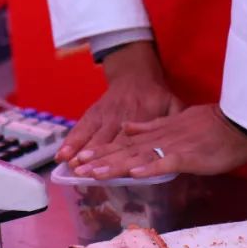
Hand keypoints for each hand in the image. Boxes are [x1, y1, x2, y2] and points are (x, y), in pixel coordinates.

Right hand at [56, 41, 182, 164]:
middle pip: (108, 141)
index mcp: (143, 117)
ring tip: (72, 166)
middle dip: (96, 158)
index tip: (113, 169)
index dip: (121, 155)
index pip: (132, 140)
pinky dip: (72, 140)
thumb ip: (176, 121)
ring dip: (81, 151)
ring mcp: (106, 115)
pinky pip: (81, 127)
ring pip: (93, 135)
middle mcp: (121, 116)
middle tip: (85, 174)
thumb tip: (184, 140)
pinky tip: (62, 155)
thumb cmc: (158, 95)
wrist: (135, 73)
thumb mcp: (173, 105)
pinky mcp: (94, 112)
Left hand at [72, 104, 246, 178]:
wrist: (240, 122)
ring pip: (139, 157)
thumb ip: (151, 126)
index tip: (82, 159)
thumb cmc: (215, 125)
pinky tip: (132, 174)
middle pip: (126, 151)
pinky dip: (149, 167)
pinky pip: (166, 162)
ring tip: (93, 173)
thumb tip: (126, 127)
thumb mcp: (178, 120)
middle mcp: (161, 139)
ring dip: (116, 165)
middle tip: (76, 170)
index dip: (103, 151)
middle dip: (100, 161)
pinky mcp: (189, 156)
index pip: (126, 144)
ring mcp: (174, 147)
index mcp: (159, 133)